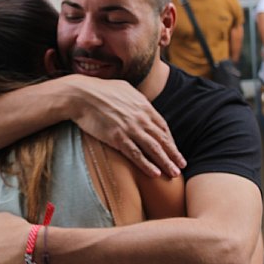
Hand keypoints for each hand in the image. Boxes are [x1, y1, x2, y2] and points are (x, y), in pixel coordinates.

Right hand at [64, 75, 185, 177]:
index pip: (163, 127)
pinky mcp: (117, 137)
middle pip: (162, 139)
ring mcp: (130, 128)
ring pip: (153, 149)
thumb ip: (137, 99)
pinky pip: (135, 154)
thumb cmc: (100, 90)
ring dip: (165, 163)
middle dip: (174, 154)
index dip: (170, 141)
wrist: (82, 95)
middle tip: (182, 165)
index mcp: (144, 106)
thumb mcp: (125, 89)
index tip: (174, 151)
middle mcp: (140, 118)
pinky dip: (146, 165)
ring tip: (174, 174)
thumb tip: (143, 104)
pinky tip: (155, 174)